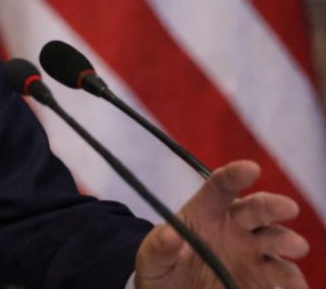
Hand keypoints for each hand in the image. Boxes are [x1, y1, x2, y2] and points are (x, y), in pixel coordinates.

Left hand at [134, 160, 309, 288]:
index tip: (250, 169)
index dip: (235, 175)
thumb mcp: (150, 257)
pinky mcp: (260, 277)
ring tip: (295, 246)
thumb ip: (158, 247)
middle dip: (272, 206)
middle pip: (256, 209)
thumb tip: (170, 236)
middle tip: (287, 208)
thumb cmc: (160, 266)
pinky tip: (295, 284)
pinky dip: (291, 279)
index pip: (220, 186)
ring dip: (286, 241)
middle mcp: (234, 226)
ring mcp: (250, 251)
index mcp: (205, 211)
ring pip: (275, 240)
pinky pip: (281, 275)